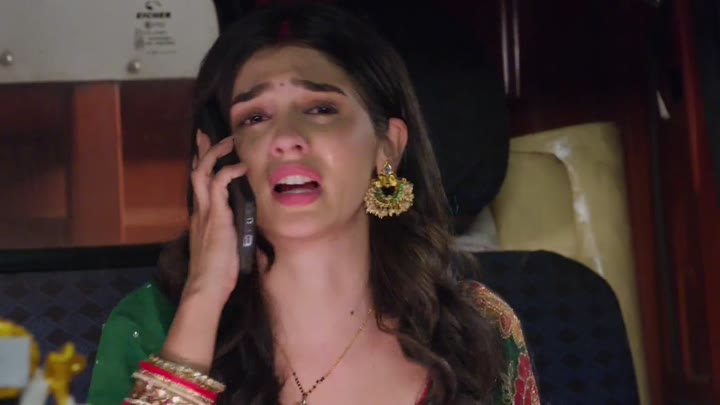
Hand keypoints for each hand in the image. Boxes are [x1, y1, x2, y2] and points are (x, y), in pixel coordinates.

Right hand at [185, 130, 246, 304]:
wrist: (206, 287)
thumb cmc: (217, 274)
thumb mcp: (227, 249)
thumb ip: (234, 237)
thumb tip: (252, 237)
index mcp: (202, 218)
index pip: (200, 185)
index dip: (202, 166)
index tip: (206, 151)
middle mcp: (201, 211)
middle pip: (197, 172)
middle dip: (203, 151)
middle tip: (206, 134)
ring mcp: (207, 212)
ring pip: (204, 172)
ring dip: (216, 154)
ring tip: (228, 142)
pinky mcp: (216, 216)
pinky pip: (219, 186)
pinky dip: (229, 172)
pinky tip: (241, 167)